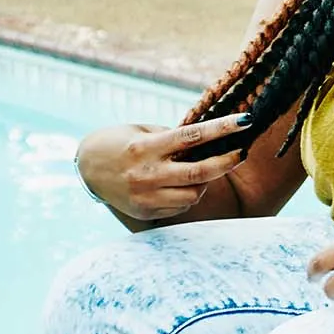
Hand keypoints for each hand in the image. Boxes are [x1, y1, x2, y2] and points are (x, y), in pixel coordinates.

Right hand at [75, 115, 249, 220]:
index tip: (246, 121)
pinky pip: (180, 206)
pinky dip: (186, 195)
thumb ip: (174, 138)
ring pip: (193, 194)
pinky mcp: (146, 212)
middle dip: (227, 162)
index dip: (223, 129)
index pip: (193, 136)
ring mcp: (146, 196)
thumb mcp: (144, 132)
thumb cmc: (121, 142)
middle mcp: (147, 174)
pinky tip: (177, 184)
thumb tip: (211, 140)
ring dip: (204, 182)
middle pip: (200, 172)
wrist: (87, 168)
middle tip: (241, 153)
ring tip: (198, 170)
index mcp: (147, 147)